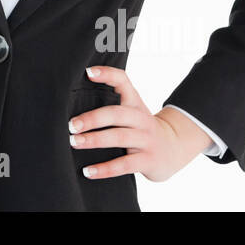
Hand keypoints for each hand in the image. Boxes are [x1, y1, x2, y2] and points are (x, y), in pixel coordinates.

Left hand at [68, 65, 213, 182]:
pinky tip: (88, 172)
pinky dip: (105, 169)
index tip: (88, 72)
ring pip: (119, 137)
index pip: (123, 81)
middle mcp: (141, 118)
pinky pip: (125, 165)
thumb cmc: (141, 127)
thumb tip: (73, 97)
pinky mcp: (149, 160)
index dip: (107, 74)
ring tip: (74, 143)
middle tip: (71, 125)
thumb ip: (111, 101)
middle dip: (92, 118)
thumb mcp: (131, 110)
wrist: (174, 148)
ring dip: (95, 140)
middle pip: (117, 113)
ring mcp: (147, 139)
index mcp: (134, 102)